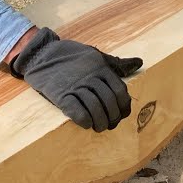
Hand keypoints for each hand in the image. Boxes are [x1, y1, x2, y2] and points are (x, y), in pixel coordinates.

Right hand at [9, 27, 141, 131]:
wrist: (43, 55)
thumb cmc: (73, 57)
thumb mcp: (96, 56)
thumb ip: (117, 63)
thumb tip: (139, 63)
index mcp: (101, 68)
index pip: (119, 90)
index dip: (123, 106)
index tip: (122, 115)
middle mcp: (90, 77)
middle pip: (108, 100)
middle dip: (112, 116)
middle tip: (110, 125)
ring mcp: (75, 86)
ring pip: (94, 107)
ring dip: (100, 121)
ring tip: (99, 127)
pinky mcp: (60, 95)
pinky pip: (75, 110)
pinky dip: (84, 120)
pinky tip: (87, 125)